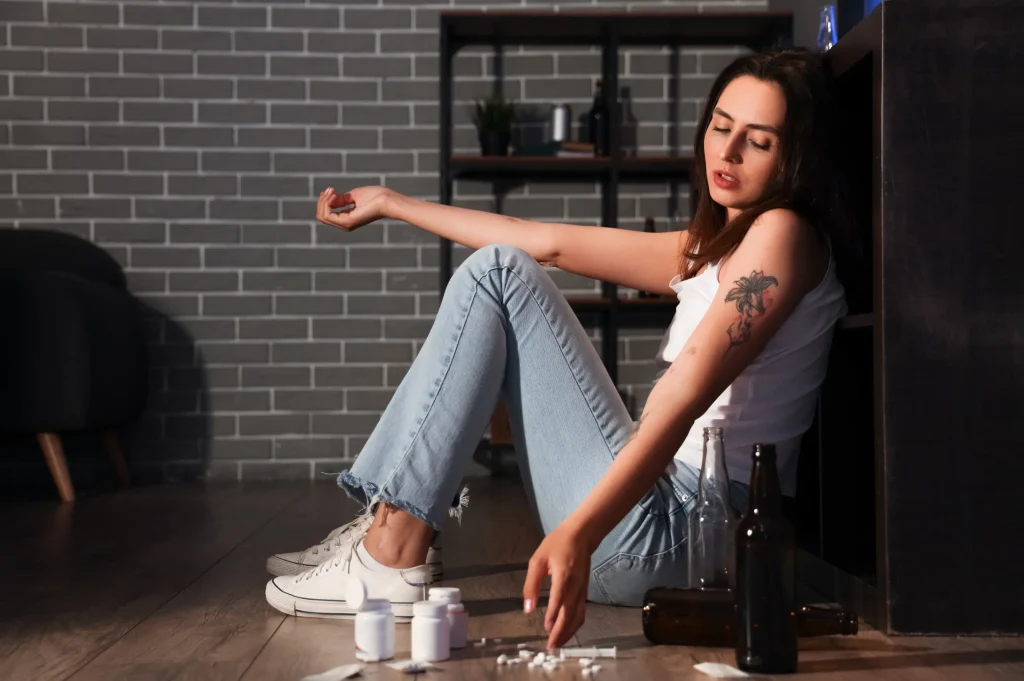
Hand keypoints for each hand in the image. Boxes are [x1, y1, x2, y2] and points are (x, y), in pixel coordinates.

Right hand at [315, 185, 393, 231]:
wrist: (387, 200)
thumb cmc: (376, 196)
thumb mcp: (354, 196)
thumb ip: (341, 199)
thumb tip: (328, 198)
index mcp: (347, 219)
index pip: (326, 213)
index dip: (324, 200)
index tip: (331, 189)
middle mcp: (345, 225)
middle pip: (321, 215)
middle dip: (322, 200)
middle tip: (330, 189)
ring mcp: (346, 225)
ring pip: (322, 216)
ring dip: (323, 200)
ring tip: (331, 190)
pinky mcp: (348, 222)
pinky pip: (327, 215)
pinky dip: (326, 203)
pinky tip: (332, 194)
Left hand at [523, 523, 592, 649]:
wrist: (582, 535)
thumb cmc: (556, 544)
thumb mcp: (538, 560)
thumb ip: (531, 584)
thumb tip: (528, 608)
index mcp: (563, 576)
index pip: (559, 599)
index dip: (553, 615)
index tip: (547, 630)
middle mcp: (575, 586)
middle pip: (569, 614)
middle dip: (561, 632)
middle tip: (551, 648)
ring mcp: (582, 591)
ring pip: (577, 617)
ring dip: (568, 633)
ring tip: (558, 645)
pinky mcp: (584, 592)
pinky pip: (581, 613)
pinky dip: (574, 625)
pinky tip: (567, 633)